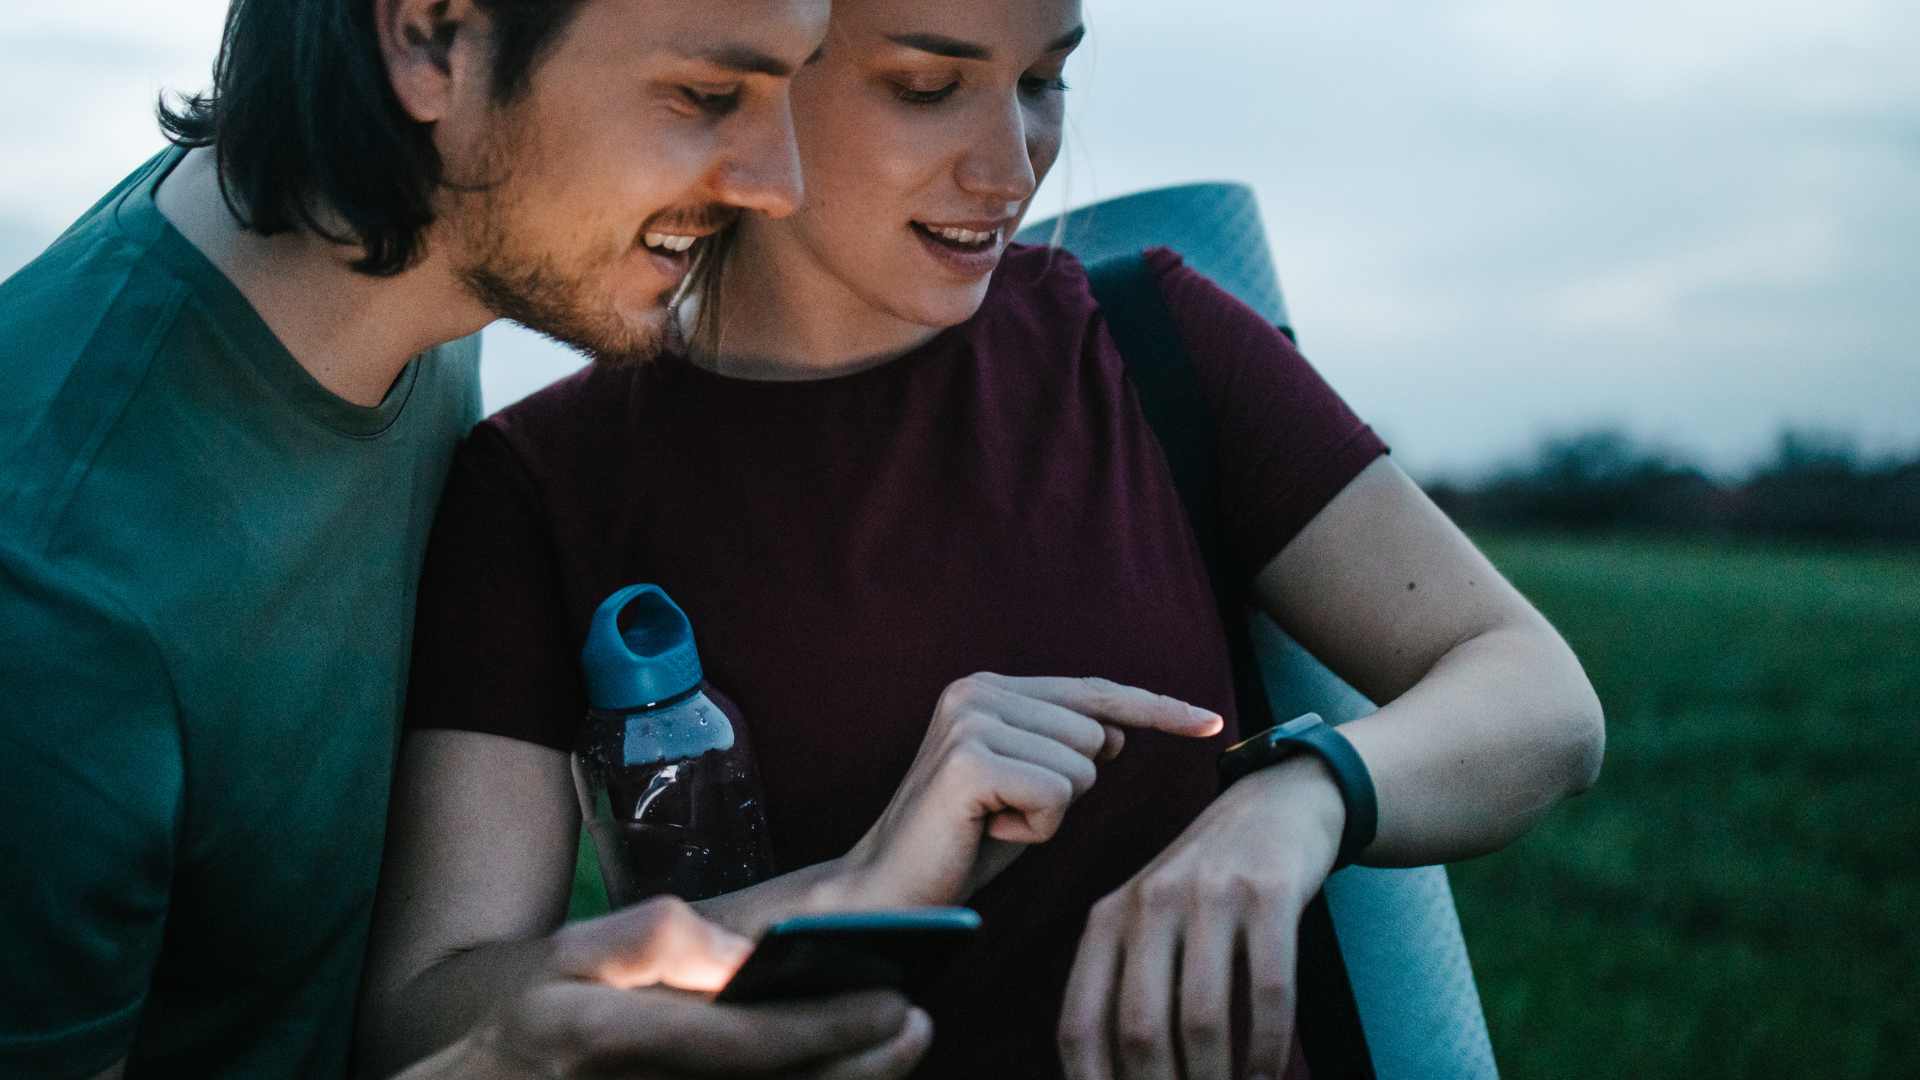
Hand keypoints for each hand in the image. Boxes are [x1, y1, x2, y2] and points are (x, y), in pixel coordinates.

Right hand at [395, 897, 931, 1079]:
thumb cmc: (521, 1009)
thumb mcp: (569, 953)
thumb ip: (658, 942)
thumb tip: (745, 961)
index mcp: (604, 1040)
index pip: (742, 1044)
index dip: (827, 1026)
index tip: (895, 999)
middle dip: (857, 1071)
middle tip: (915, 1028)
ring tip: (893, 1053)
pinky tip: (836, 1078)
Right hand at [840, 674, 1222, 907]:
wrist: (888, 892)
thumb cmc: (961, 844)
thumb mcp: (1025, 788)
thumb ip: (1065, 751)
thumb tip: (1118, 732)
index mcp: (990, 687)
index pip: (1095, 692)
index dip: (1158, 709)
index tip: (1213, 721)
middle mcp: (978, 690)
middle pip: (1097, 736)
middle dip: (1068, 790)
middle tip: (1004, 814)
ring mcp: (972, 720)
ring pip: (1083, 769)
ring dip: (1048, 813)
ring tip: (991, 823)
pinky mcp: (971, 760)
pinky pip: (1058, 796)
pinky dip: (1034, 830)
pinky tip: (987, 832)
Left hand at [1057, 758, 1345, 1079]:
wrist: (1276, 804)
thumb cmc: (1206, 886)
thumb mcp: (1150, 920)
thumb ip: (1129, 986)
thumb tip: (1119, 1073)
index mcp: (1108, 919)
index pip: (1080, 1022)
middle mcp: (1150, 904)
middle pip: (1139, 1029)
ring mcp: (1210, 895)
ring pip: (1202, 1018)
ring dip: (1217, 1078)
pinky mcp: (1269, 892)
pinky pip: (1268, 991)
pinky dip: (1269, 1048)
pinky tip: (1269, 1075)